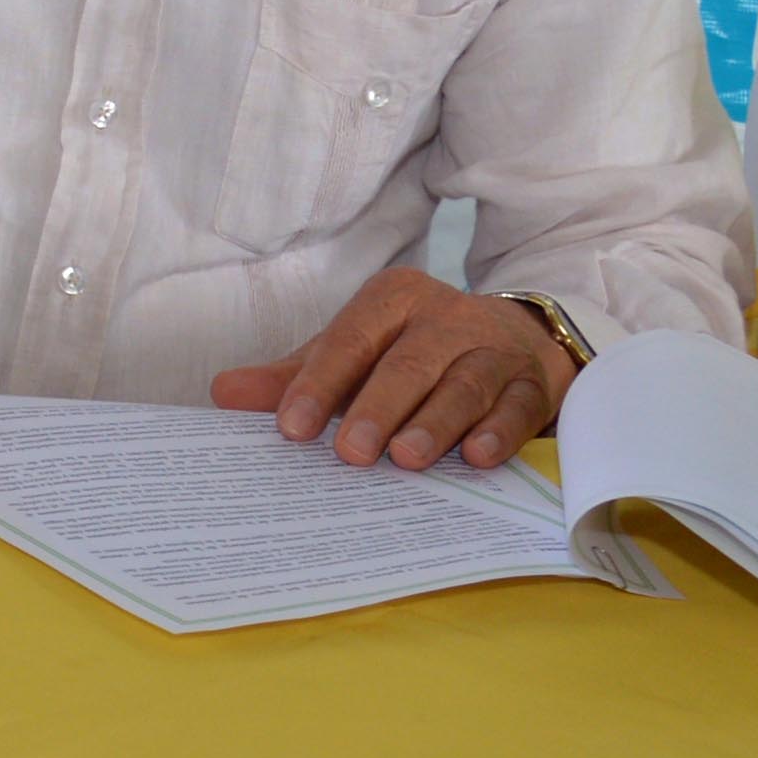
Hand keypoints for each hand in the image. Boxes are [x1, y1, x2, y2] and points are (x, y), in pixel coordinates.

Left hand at [214, 273, 568, 471]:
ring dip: (436, 423)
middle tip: (350, 454)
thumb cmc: (413, 351)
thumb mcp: (355, 353)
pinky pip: (517, 407)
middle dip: (378, 407)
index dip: (319, 382)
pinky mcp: (532, 384)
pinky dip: (499, 431)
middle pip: (410, 362)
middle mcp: (447, 316)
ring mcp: (494, 349)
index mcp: (394, 299)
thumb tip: (224, 394)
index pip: (351, 338)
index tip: (291, 427)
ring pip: (465, 384)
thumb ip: (296, 375)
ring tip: (408, 458)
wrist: (513, 339)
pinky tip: (478, 456)